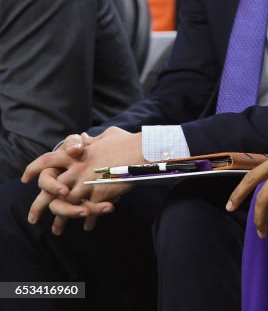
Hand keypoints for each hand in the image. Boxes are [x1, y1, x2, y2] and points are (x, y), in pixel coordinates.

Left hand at [24, 128, 141, 233]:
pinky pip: (89, 211)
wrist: (144, 152)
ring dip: (61, 219)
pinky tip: (88, 227)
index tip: (25, 179)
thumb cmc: (129, 142)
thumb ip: (93, 140)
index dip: (33, 169)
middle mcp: (77, 169)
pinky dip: (88, 221)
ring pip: (66, 205)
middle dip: (39, 205)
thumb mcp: (109, 135)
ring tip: (58, 230)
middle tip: (33, 218)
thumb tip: (85, 137)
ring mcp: (87, 183)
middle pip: (49, 190)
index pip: (47, 160)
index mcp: (77, 155)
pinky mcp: (100, 194)